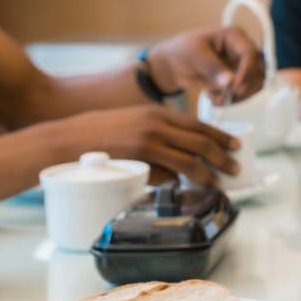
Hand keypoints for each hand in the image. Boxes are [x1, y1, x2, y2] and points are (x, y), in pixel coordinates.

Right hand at [44, 106, 241, 185]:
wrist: (66, 138)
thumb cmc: (98, 133)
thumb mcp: (133, 122)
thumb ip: (158, 133)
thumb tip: (180, 156)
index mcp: (158, 112)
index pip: (199, 124)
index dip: (221, 136)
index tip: (235, 146)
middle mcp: (157, 123)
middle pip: (201, 142)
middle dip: (222, 157)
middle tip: (235, 168)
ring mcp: (148, 141)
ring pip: (190, 160)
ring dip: (208, 174)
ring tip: (218, 183)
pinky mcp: (138, 158)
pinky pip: (167, 172)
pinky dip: (179, 182)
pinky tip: (185, 188)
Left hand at [146, 26, 265, 104]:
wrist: (173, 65)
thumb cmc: (182, 51)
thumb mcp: (194, 55)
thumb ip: (212, 67)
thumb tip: (230, 82)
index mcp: (234, 36)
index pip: (250, 54)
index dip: (246, 71)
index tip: (235, 87)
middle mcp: (242, 50)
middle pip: (257, 71)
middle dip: (243, 86)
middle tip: (226, 96)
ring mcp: (241, 66)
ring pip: (253, 84)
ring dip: (236, 96)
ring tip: (215, 97)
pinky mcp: (237, 80)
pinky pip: (244, 93)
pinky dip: (230, 99)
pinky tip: (213, 97)